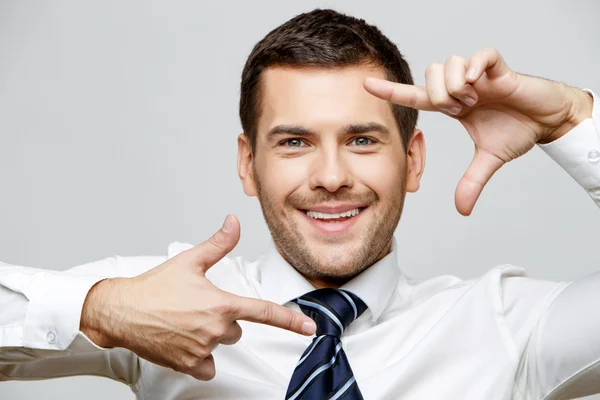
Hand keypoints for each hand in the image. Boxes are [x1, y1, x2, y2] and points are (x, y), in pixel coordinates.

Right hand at [80, 215, 315, 379]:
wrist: (120, 311)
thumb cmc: (153, 287)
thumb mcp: (190, 261)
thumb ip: (219, 244)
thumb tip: (234, 222)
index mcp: (220, 304)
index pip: (263, 312)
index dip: (290, 321)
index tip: (309, 329)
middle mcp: (214, 329)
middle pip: (237, 330)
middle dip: (223, 321)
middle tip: (198, 309)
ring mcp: (201, 349)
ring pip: (221, 346)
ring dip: (210, 338)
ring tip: (185, 323)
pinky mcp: (187, 364)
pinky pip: (206, 367)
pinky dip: (199, 359)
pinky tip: (184, 343)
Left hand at [364, 47, 592, 215]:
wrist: (547, 121)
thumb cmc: (517, 131)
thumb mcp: (489, 160)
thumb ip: (472, 181)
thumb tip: (462, 210)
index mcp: (453, 105)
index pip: (416, 96)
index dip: (391, 90)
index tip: (366, 85)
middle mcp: (461, 87)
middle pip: (429, 75)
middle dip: (439, 96)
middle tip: (460, 110)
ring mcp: (478, 76)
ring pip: (448, 65)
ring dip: (457, 86)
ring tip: (475, 99)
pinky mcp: (499, 69)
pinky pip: (480, 55)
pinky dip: (475, 66)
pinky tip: (479, 82)